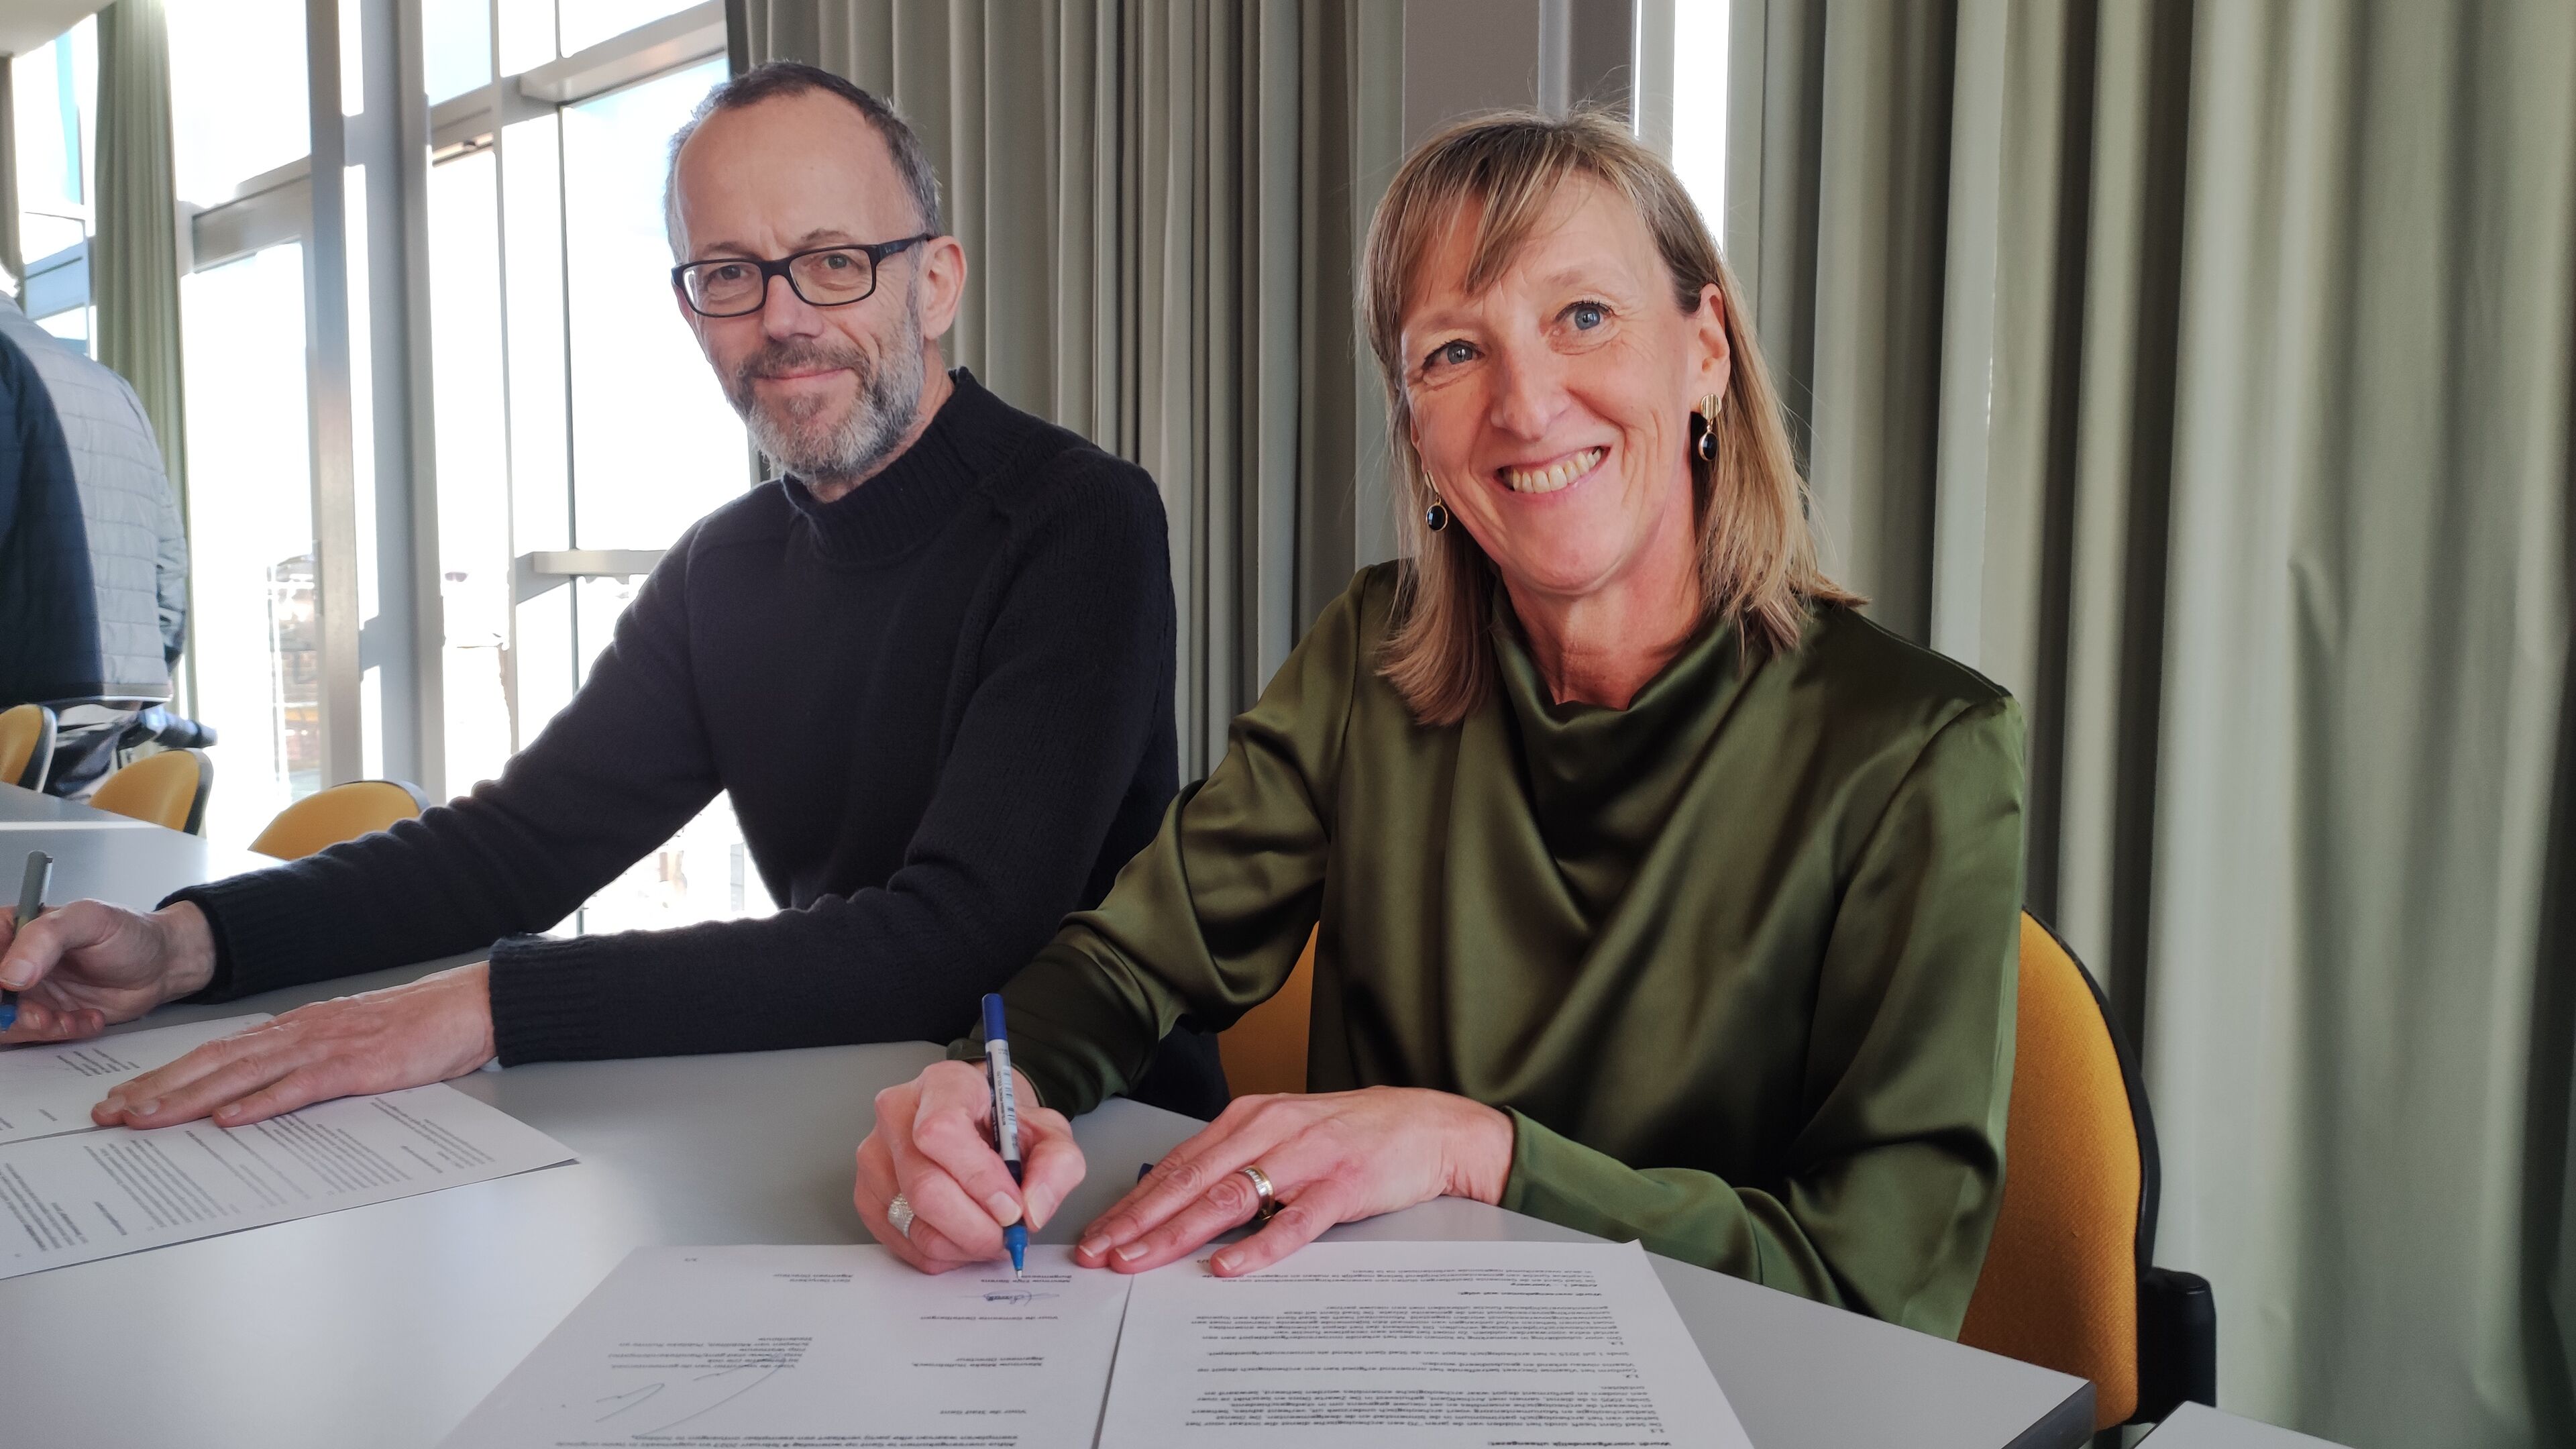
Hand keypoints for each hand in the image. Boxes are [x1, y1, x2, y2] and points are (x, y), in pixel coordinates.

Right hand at [0, 899, 217, 1042]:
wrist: (162, 965)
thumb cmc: (129, 933)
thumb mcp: (89, 920)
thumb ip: (45, 938)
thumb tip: (9, 973)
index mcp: (10, 929)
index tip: (11, 991)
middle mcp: (11, 963)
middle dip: (9, 1014)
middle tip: (40, 1016)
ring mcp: (25, 992)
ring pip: (3, 1024)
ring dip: (33, 1028)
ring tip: (68, 1019)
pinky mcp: (44, 1017)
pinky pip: (32, 1037)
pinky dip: (59, 1033)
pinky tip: (86, 1019)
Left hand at [91, 962, 497, 1129]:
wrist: (468, 1005)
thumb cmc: (417, 1026)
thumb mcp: (350, 1042)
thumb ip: (304, 1064)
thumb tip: (256, 1096)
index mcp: (297, 1028)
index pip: (216, 1052)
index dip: (166, 1076)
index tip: (126, 1096)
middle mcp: (301, 1032)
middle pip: (214, 1062)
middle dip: (156, 1089)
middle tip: (110, 1113)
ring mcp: (327, 1047)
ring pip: (242, 1073)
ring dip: (188, 1097)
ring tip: (146, 1118)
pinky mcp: (357, 1067)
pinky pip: (299, 1088)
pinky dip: (260, 1103)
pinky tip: (229, 1118)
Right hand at [854, 1059, 1085, 1273]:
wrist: (977, 1126)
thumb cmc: (1005, 1128)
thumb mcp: (1049, 1133)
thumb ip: (1057, 1166)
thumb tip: (1032, 1210)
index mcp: (943, 1085)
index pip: (941, 1132)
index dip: (978, 1178)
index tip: (1011, 1207)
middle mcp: (897, 1115)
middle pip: (925, 1188)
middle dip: (976, 1227)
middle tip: (1008, 1234)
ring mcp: (875, 1157)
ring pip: (915, 1225)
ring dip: (964, 1245)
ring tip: (990, 1233)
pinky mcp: (867, 1196)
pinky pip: (904, 1245)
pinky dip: (944, 1254)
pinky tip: (963, 1236)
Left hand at [1075, 1087, 1514, 1277]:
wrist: (1427, 1124)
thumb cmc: (1348, 1133)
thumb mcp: (1281, 1133)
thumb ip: (1233, 1160)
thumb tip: (1173, 1198)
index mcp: (1248, 1118)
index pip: (1177, 1165)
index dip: (1133, 1202)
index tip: (1098, 1233)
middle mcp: (1269, 1131)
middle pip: (1190, 1181)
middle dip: (1138, 1221)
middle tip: (1100, 1254)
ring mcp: (1306, 1158)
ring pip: (1230, 1198)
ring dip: (1178, 1232)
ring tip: (1141, 1260)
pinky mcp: (1342, 1186)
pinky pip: (1294, 1222)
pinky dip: (1259, 1246)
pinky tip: (1228, 1266)